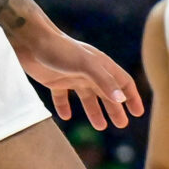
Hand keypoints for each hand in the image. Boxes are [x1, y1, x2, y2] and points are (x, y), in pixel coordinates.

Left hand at [12, 24, 139, 128]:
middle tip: (121, 124)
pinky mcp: (55, 81)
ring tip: (100, 126)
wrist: (31, 41)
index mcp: (101, 65)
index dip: (132, 97)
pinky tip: (66, 117)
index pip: (122, 82)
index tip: (137, 113)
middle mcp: (89, 71)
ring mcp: (72, 76)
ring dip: (95, 112)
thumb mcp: (86, 65)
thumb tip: (121, 100)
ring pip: (88, 98)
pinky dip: (64, 107)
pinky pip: (63, 97)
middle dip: (115, 109)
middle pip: (107, 93)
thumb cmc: (60, 50)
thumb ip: (104, 81)